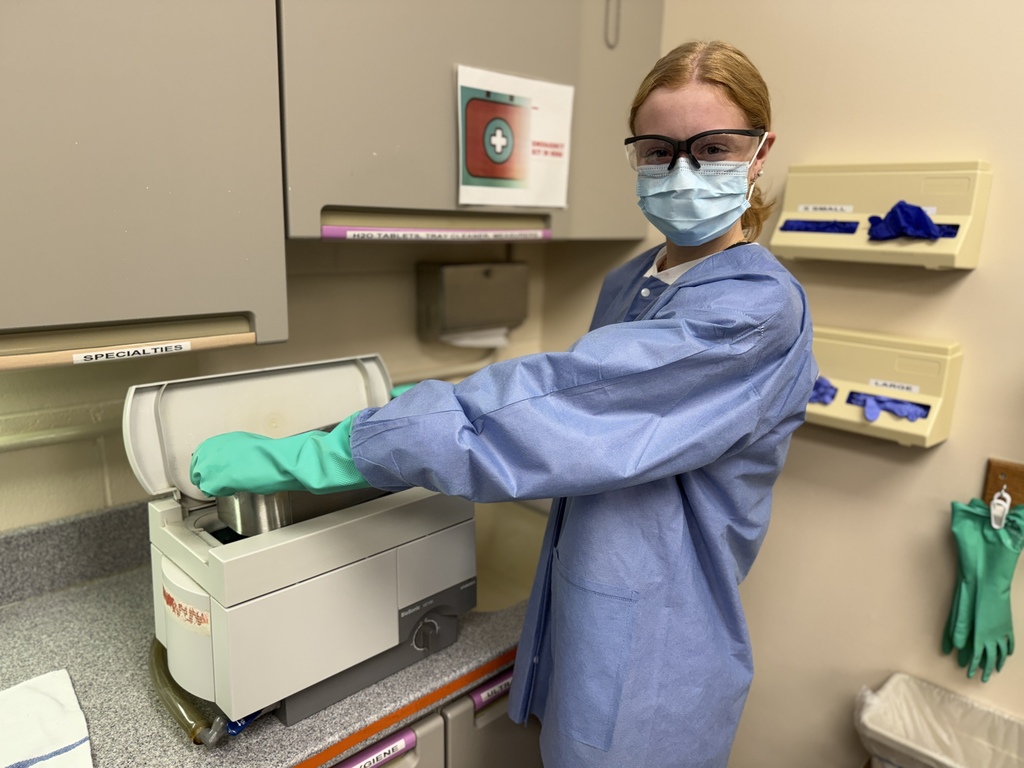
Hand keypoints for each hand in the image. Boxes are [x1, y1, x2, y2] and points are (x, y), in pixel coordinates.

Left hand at [189, 412, 369, 496]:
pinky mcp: (218, 479)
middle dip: (203, 475)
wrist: (282, 462)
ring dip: (209, 485)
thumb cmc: (275, 455)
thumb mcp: (252, 445)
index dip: (206, 464)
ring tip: (222, 489)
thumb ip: (237, 452)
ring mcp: (215, 464)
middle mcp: (217, 448)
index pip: (202, 452)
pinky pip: (210, 490)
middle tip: (213, 484)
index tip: (211, 471)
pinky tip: (229, 491)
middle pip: (197, 465)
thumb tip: (235, 461)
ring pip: (201, 479)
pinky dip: (218, 493)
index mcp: (225, 439)